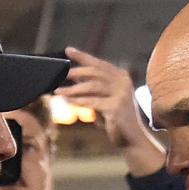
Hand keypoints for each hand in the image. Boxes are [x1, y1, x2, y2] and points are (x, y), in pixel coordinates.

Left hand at [54, 46, 164, 174]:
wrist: (130, 139)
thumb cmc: (114, 120)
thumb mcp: (102, 100)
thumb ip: (91, 88)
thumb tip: (72, 76)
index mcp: (121, 77)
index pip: (99, 63)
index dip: (83, 56)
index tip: (68, 50)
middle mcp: (123, 82)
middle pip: (95, 72)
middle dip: (75, 72)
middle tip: (60, 75)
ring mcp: (120, 94)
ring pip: (92, 86)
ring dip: (73, 89)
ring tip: (58, 91)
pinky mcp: (115, 108)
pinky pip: (92, 102)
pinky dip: (78, 101)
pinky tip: (68, 101)